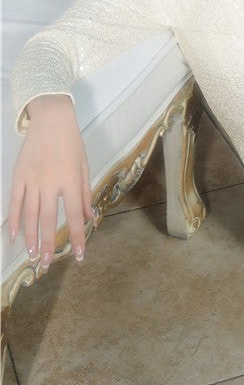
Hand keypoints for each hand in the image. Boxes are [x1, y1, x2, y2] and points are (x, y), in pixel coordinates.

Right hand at [7, 95, 94, 271]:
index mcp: (71, 181)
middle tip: (45, 265)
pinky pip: (15, 201)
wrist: (51, 119)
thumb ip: (85, 194)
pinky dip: (14, 219)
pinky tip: (13, 235)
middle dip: (47, 245)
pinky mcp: (19, 175)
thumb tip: (90, 218)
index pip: (74, 215)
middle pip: (48, 220)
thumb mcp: (84, 166)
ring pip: (29, 215)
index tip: (79, 256)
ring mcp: (33, 179)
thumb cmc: (71, 143)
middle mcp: (51, 183)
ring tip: (31, 256)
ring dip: (30, 238)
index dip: (76, 237)